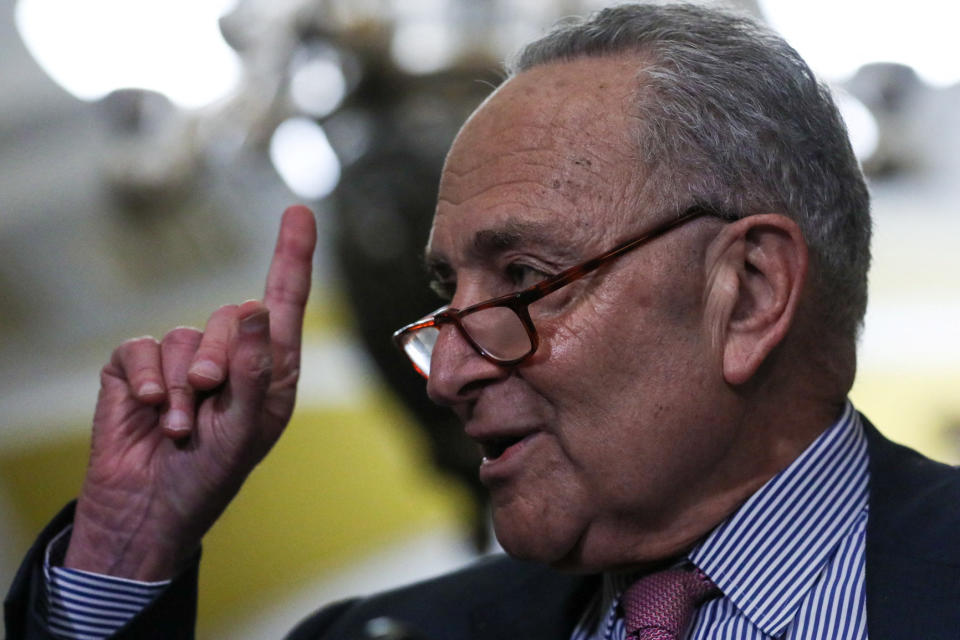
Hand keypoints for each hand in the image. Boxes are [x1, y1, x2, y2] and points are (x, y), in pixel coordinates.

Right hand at [64, 205, 316, 580]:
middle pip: (233, 315)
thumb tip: (260, 309)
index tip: (299, 212)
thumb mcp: (245, 429)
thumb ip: (256, 370)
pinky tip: (151, 411)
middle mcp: (230, 356)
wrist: (149, 509)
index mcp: (269, 369)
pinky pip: (142, 348)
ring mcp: (181, 359)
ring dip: (182, 387)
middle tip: (210, 401)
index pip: (284, 301)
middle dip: (222, 359)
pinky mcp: (137, 367)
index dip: (292, 255)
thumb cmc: (210, 475)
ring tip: (181, 427)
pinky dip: (148, 380)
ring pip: (185, 335)